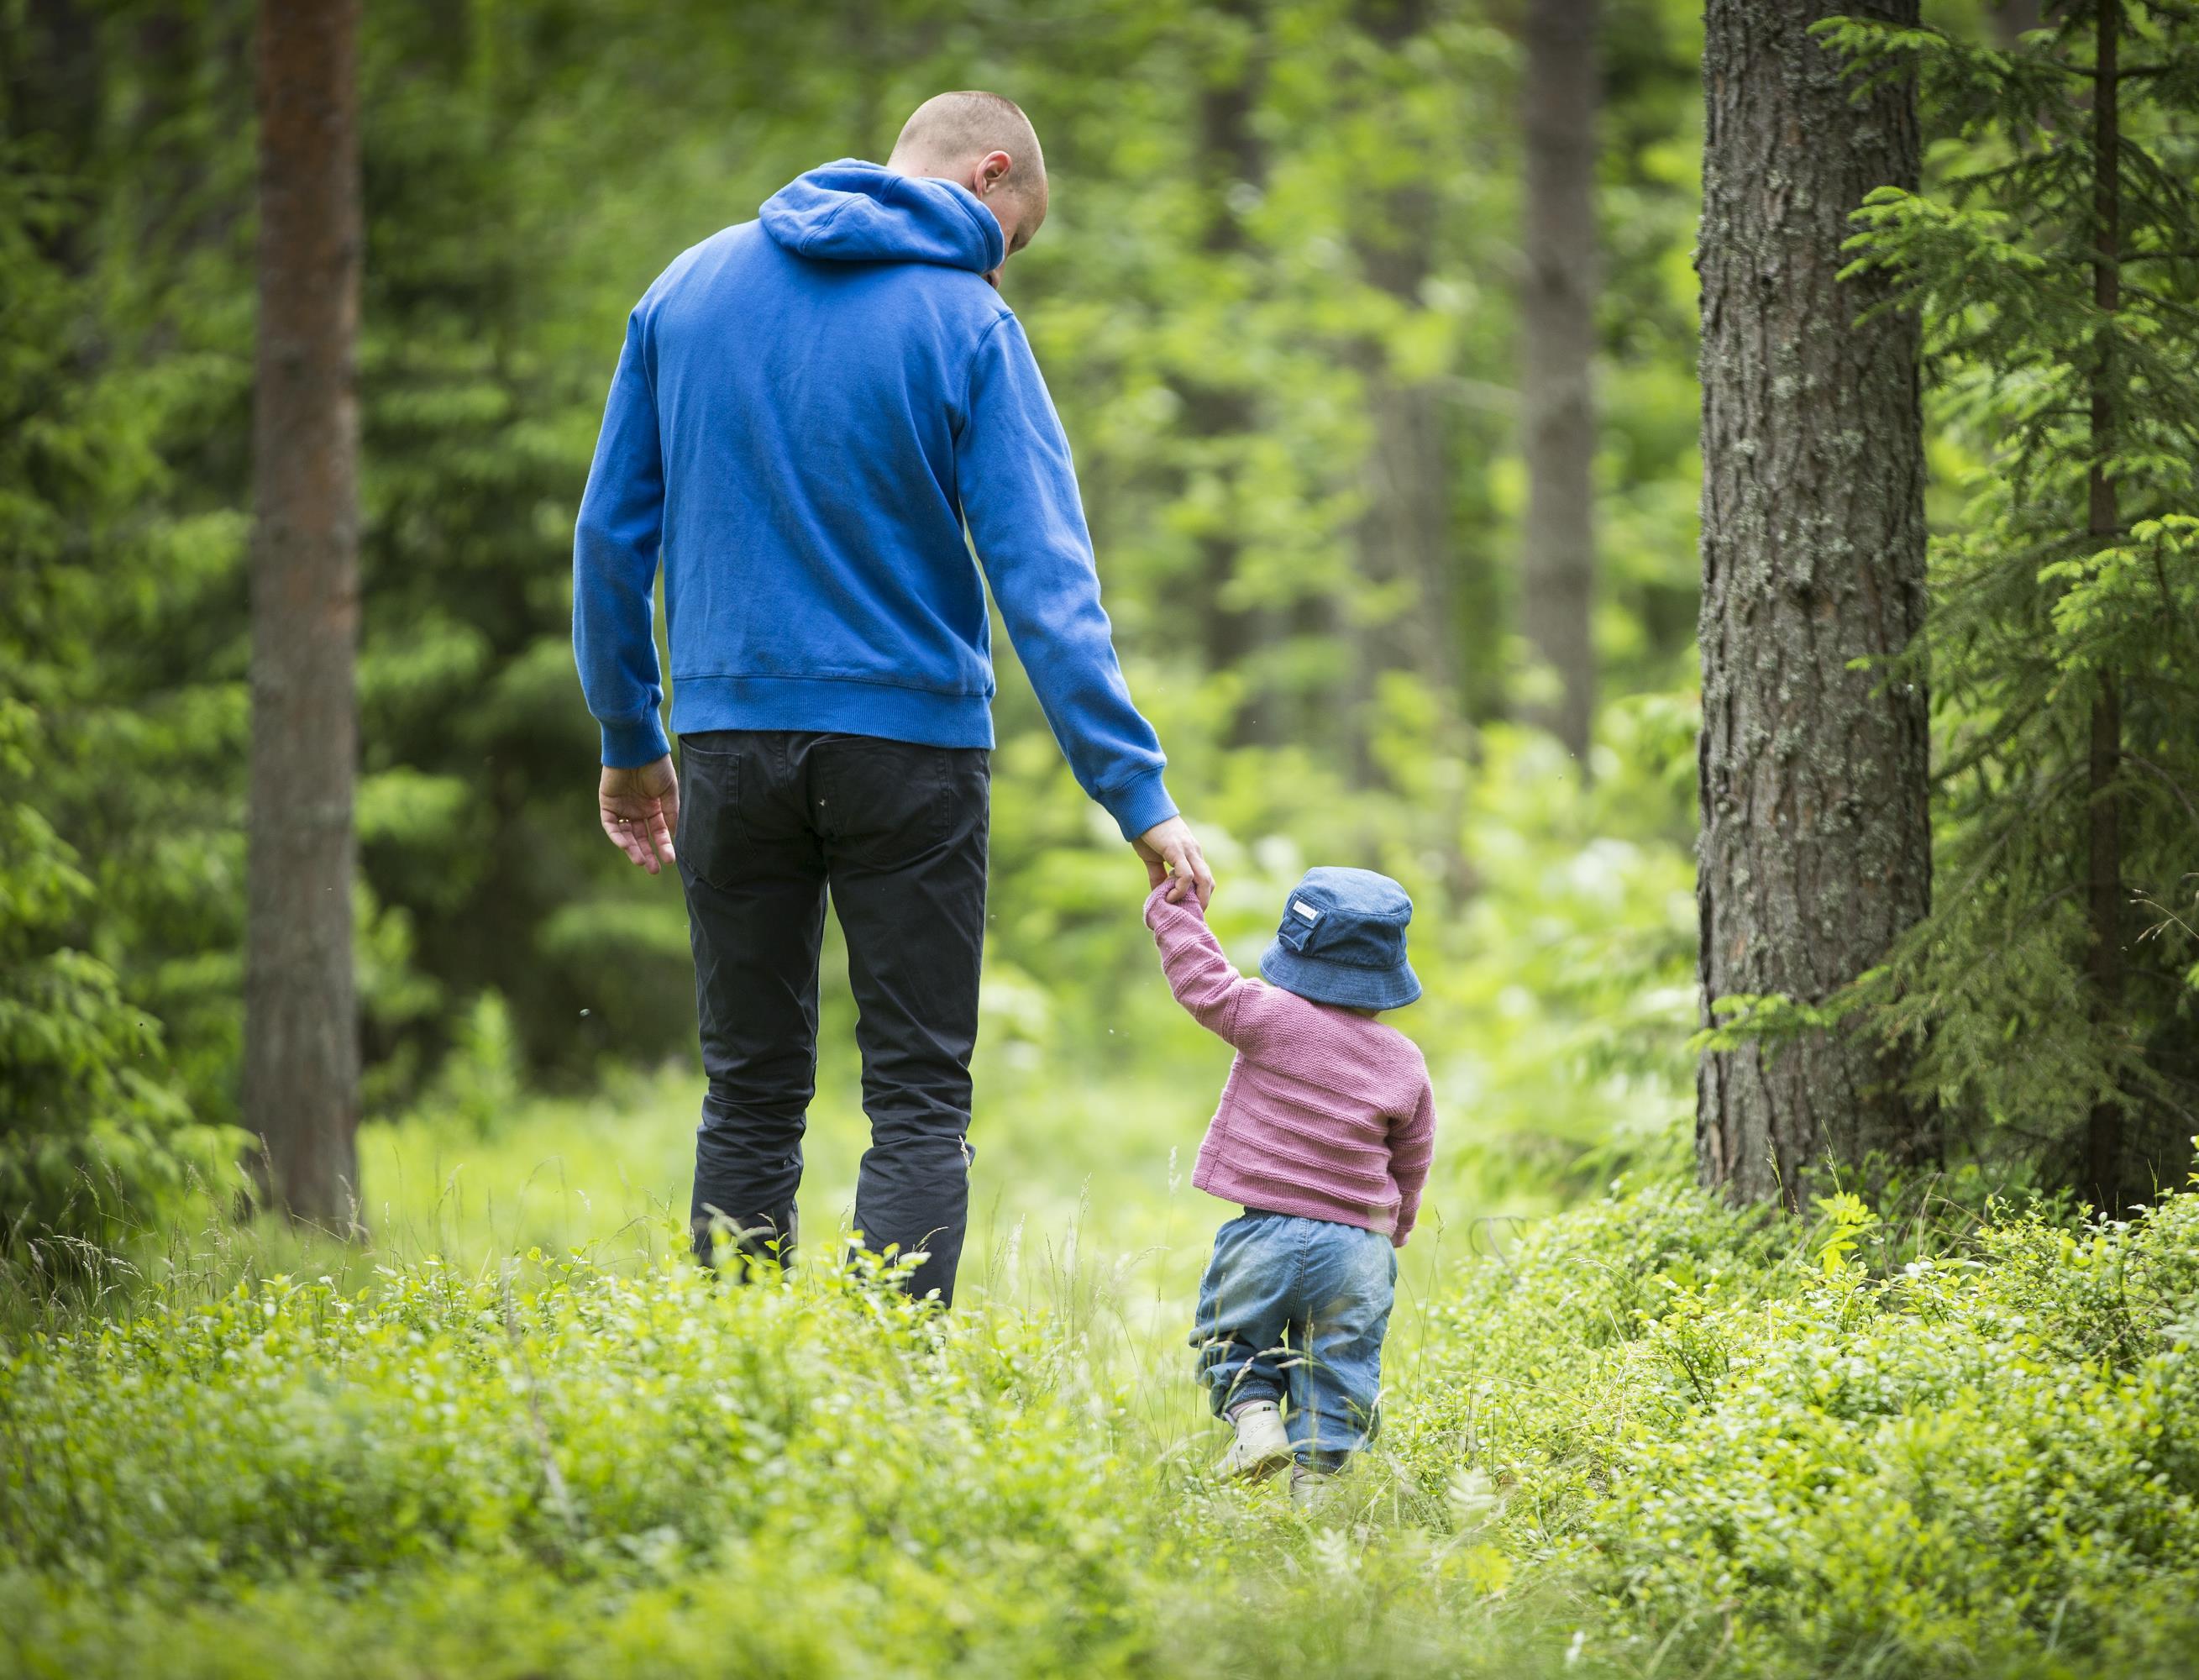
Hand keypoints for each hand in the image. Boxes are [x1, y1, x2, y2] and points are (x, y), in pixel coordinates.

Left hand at [600, 755, 679, 874]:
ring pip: (626, 835)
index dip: (664, 846)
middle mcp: (638, 809)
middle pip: (641, 837)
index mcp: (654, 806)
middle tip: (654, 870)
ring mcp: (622, 807)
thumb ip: (671, 813)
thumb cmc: (656, 766)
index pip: (658, 832)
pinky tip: (626, 846)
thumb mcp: (669, 791)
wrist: (637, 746)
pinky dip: (617, 836)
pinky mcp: (608, 804)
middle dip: (647, 853)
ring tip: (641, 862)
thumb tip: (673, 837)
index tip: (670, 860)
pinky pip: (611, 824)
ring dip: (632, 849)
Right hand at [1134, 814, 1213, 908]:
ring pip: (1203, 879)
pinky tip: (1170, 896)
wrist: (1140, 810)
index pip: (1205, 878)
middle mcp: (1194, 852)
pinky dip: (1181, 889)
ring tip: (1182, 909)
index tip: (1189, 908)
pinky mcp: (1176, 850)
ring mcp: (1187, 850)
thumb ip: (1158, 876)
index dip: (1200, 895)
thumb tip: (1159, 895)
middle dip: (1203, 901)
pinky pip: (1187, 874)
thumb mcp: (1153, 858)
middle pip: (1209, 881)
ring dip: (1197, 898)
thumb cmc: (1146, 832)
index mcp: (1191, 853)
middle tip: (1190, 915)